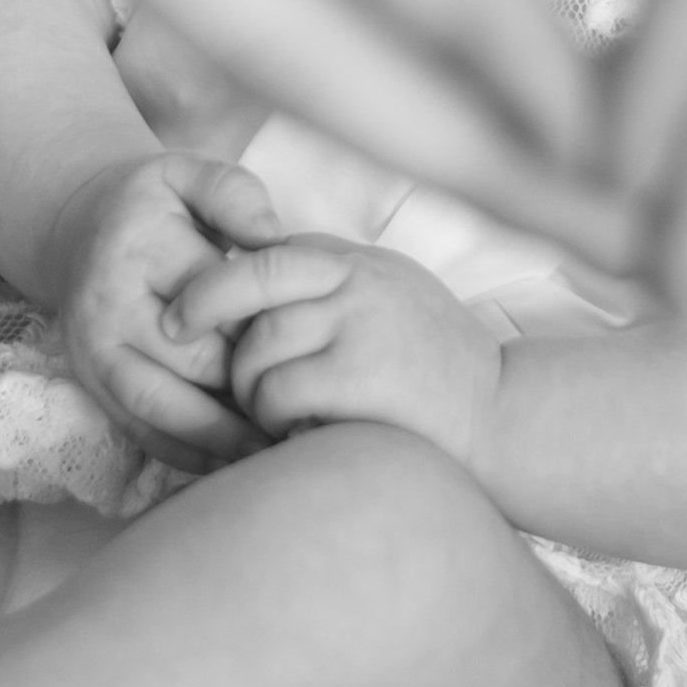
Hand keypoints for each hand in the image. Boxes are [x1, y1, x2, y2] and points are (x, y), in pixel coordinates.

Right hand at [0, 0, 611, 261]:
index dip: (493, 26)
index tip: (635, 133)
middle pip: (297, 42)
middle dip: (479, 155)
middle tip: (651, 245)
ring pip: (225, 46)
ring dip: (397, 136)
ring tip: (552, 201)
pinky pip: (146, 1)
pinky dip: (280, 66)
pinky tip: (368, 82)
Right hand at [47, 152, 285, 472]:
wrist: (82, 226)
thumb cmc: (156, 203)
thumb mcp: (190, 173)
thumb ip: (235, 195)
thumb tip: (274, 238)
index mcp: (136, 248)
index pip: (212, 299)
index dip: (264, 326)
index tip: (311, 346)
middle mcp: (105, 305)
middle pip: (190, 362)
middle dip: (251, 389)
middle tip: (309, 411)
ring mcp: (91, 353)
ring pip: (162, 410)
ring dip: (222, 439)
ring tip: (279, 452)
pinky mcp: (90, 385)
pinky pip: (140, 432)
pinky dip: (189, 454)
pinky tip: (235, 461)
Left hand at [170, 236, 502, 460]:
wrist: (507, 416)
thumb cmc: (444, 368)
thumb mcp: (396, 297)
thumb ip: (340, 286)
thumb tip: (266, 279)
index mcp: (361, 261)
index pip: (269, 252)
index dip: (220, 281)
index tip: (188, 311)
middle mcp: (358, 281)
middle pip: (251, 282)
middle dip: (206, 314)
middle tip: (179, 340)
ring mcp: (360, 325)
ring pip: (258, 346)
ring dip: (248, 388)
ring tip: (270, 416)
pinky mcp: (360, 377)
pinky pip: (280, 391)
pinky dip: (272, 419)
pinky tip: (293, 435)